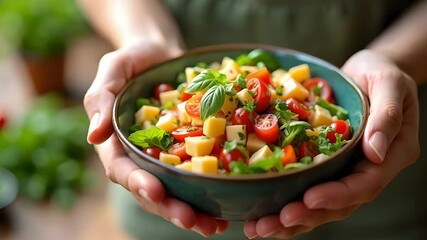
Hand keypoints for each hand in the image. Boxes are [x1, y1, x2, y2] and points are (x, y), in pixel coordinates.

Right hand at [84, 42, 227, 236]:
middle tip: (192, 221)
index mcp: (118, 142)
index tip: (155, 192)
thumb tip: (93, 136)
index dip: (137, 183)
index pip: (121, 169)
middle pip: (151, 189)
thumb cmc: (133, 58)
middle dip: (170, 208)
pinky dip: (210, 192)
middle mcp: (142, 156)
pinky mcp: (189, 150)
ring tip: (212, 226)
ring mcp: (166, 156)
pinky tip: (227, 208)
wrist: (162, 54)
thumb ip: (100, 98)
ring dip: (192, 211)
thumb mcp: (113, 69)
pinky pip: (198, 174)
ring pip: (176, 190)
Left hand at [243, 49, 419, 238]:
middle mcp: (368, 169)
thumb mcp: (390, 83)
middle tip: (270, 223)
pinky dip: (286, 203)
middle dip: (304, 216)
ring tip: (259, 228)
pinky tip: (262, 213)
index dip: (337, 196)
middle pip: (339, 204)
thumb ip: (387, 116)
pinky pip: (308, 188)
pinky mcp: (327, 165)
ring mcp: (346, 170)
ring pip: (321, 205)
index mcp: (390, 154)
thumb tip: (375, 152)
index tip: (308, 199)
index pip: (365, 184)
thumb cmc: (382, 73)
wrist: (368, 72)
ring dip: (290, 220)